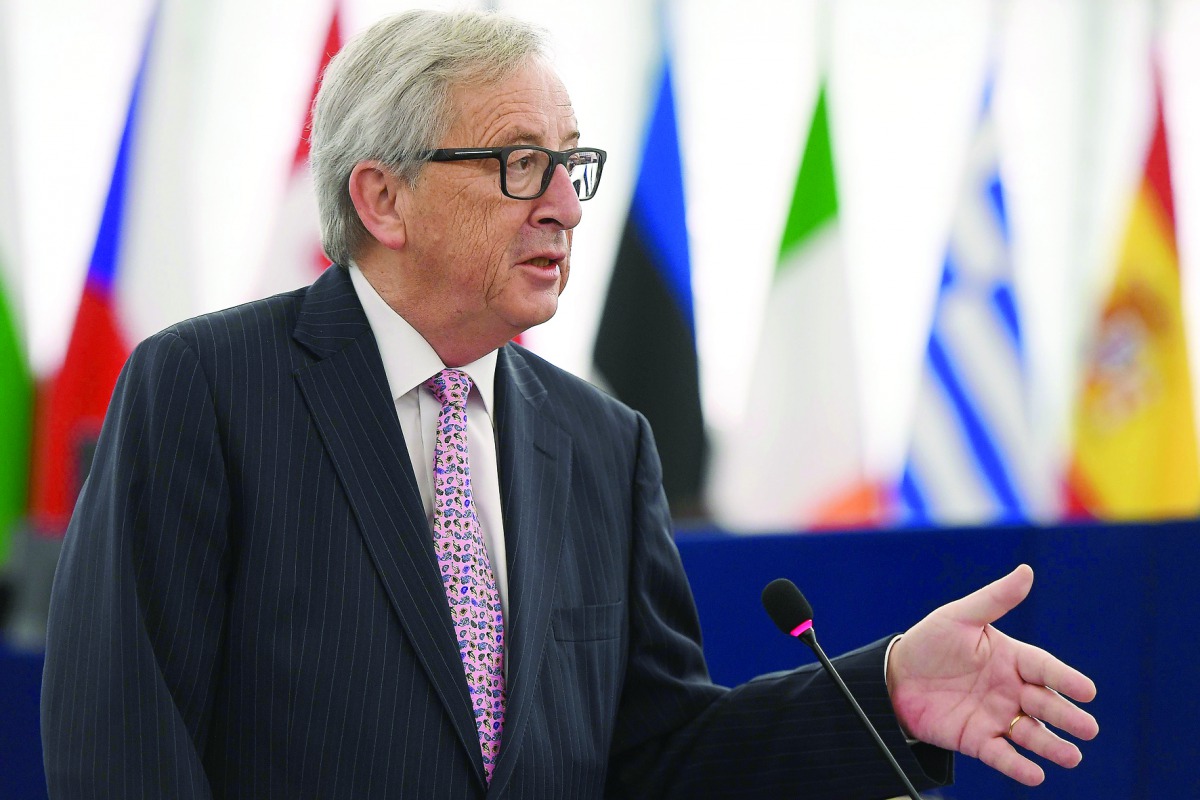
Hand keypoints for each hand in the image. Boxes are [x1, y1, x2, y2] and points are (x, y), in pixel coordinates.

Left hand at [886, 564, 1098, 785]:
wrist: (894, 677)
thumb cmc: (930, 642)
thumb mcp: (959, 617)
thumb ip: (994, 600)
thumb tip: (1026, 572)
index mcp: (1011, 658)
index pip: (1044, 668)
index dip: (1066, 679)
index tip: (1088, 691)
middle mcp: (1010, 689)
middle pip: (1044, 703)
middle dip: (1067, 716)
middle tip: (1088, 729)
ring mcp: (995, 716)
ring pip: (1030, 733)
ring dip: (1051, 746)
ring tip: (1071, 756)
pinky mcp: (976, 739)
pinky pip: (1001, 755)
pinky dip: (1018, 767)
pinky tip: (1035, 774)